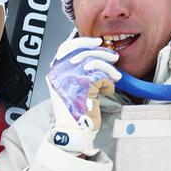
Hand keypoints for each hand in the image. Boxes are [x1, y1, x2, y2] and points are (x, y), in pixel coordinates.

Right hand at [46, 36, 118, 156]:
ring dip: (109, 68)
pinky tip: (110, 87)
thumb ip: (75, 70)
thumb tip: (93, 55)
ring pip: (94, 63)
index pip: (66, 47)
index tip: (96, 41)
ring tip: (115, 75)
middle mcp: (59, 74)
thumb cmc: (74, 111)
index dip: (83, 42)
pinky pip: (101, 76)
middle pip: (83, 52)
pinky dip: (109, 81)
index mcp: (54, 72)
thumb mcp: (68, 87)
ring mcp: (69, 80)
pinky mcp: (82, 87)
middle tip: (113, 57)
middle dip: (102, 53)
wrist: (73, 129)